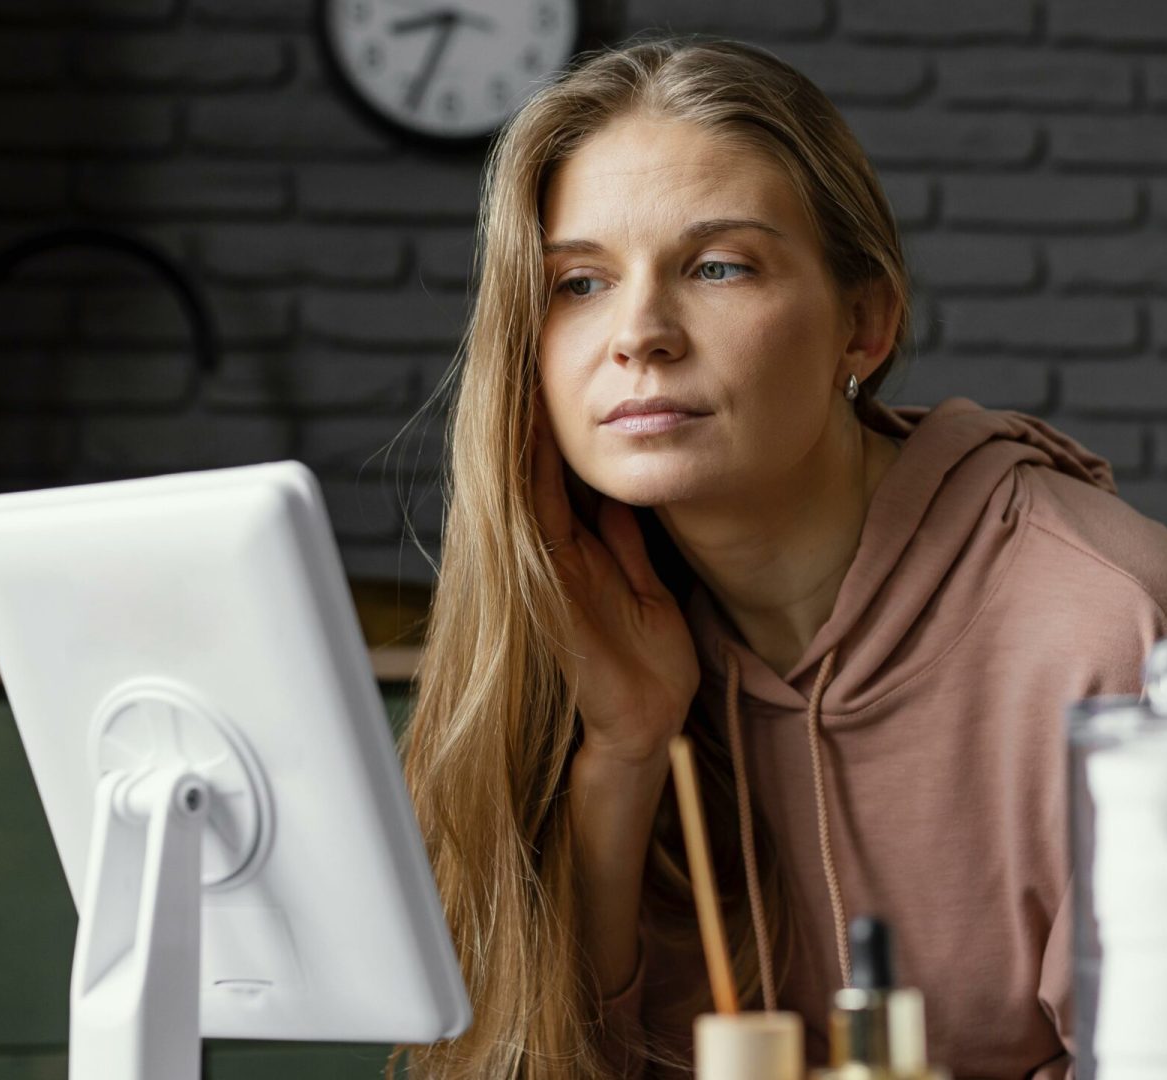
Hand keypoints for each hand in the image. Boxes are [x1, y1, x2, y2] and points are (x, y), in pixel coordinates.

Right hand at [531, 402, 698, 768]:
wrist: (646, 724)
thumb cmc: (646, 665)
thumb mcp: (643, 586)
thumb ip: (624, 542)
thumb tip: (618, 492)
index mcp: (576, 550)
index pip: (557, 474)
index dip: (552, 424)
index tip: (551, 371)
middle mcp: (554, 552)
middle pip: (532, 470)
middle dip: (528, 414)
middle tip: (524, 350)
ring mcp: (547, 567)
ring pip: (525, 484)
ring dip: (522, 432)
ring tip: (520, 373)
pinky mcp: (550, 585)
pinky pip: (538, 518)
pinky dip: (530, 475)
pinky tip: (534, 431)